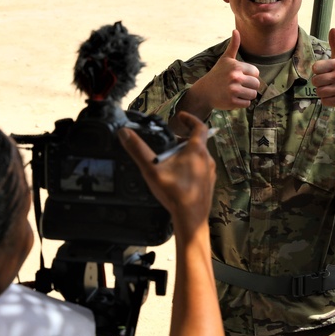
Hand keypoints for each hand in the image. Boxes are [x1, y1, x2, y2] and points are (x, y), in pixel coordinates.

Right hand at [118, 112, 214, 231]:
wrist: (191, 218)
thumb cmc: (175, 193)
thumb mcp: (152, 169)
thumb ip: (138, 150)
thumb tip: (125, 133)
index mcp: (196, 151)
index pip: (199, 127)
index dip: (190, 119)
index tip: (181, 116)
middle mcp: (207, 159)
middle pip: (197, 143)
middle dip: (183, 140)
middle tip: (169, 142)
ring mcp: (209, 173)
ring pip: (199, 157)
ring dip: (186, 155)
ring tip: (171, 161)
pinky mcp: (208, 185)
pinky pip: (199, 171)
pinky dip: (190, 168)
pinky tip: (178, 178)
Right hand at [190, 30, 260, 110]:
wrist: (204, 91)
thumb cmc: (217, 74)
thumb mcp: (225, 59)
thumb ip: (233, 45)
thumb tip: (236, 30)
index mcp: (236, 66)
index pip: (256, 73)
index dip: (250, 76)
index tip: (240, 77)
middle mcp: (235, 77)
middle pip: (256, 84)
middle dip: (250, 86)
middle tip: (239, 86)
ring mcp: (233, 90)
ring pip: (253, 95)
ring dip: (247, 95)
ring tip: (237, 92)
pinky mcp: (231, 102)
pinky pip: (247, 104)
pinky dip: (242, 103)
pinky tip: (233, 99)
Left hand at [311, 28, 334, 109]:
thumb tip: (333, 29)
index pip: (315, 68)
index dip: (317, 71)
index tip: (324, 71)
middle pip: (315, 81)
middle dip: (319, 82)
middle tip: (328, 81)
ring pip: (318, 92)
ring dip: (322, 92)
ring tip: (331, 88)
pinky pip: (324, 102)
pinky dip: (327, 100)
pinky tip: (334, 96)